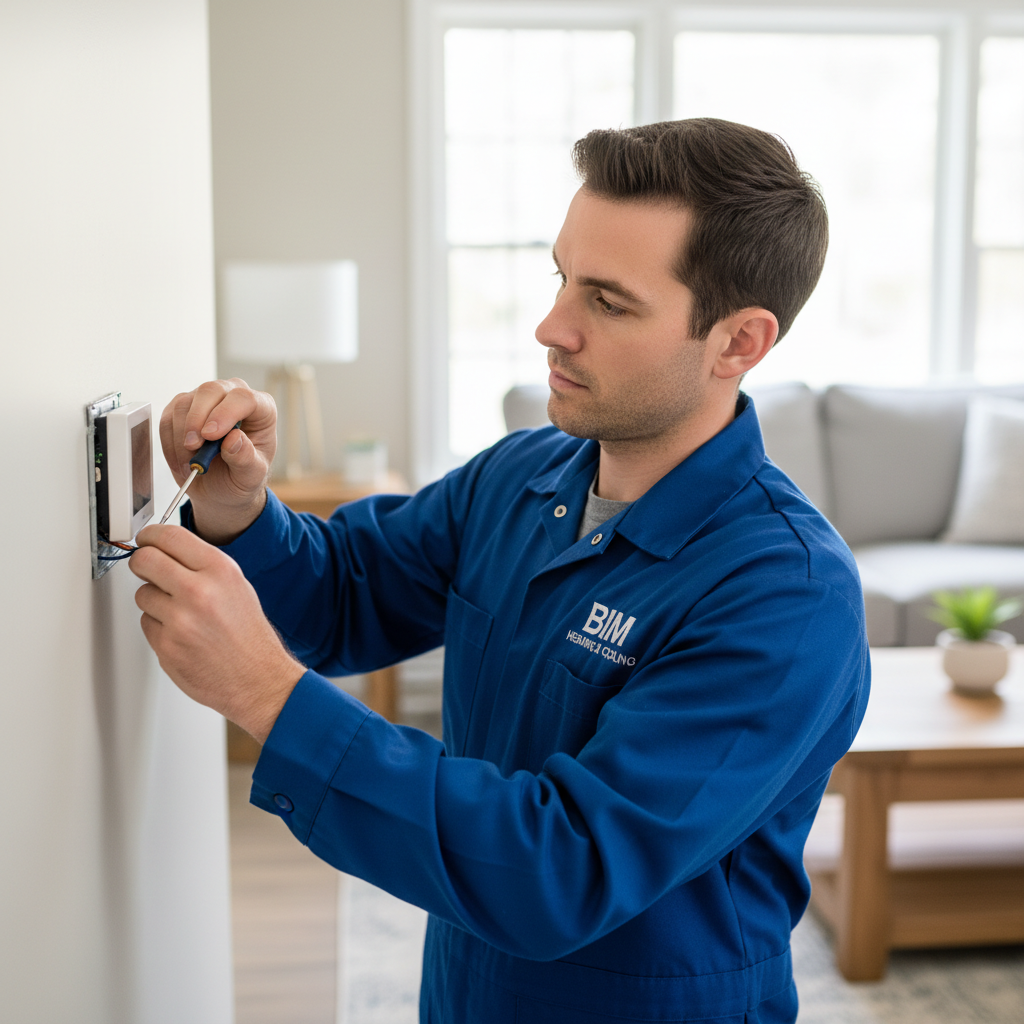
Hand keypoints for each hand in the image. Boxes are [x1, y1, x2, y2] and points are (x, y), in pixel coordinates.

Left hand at [130, 524, 304, 742]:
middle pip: (144, 560)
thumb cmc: (248, 634)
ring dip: (153, 600)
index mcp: (220, 571)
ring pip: (142, 594)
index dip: (151, 536)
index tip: (146, 539)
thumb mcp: (236, 586)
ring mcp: (180, 620)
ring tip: (180, 612)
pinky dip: (158, 627)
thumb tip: (166, 551)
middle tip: (146, 568)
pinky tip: (182, 634)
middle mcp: (199, 591)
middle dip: (141, 563)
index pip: (170, 536)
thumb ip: (202, 566)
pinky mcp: (166, 646)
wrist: (258, 678)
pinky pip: (146, 623)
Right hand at [161, 378, 276, 544]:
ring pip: (184, 403)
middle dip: (197, 420)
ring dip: (181, 436)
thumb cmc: (240, 478)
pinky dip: (169, 441)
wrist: (220, 489)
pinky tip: (180, 461)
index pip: (244, 398)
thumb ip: (246, 459)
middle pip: (211, 391)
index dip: (226, 413)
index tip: (211, 436)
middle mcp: (233, 397)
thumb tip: (233, 439)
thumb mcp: (251, 476)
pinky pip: (168, 417)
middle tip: (193, 448)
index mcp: (261, 410)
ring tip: (191, 463)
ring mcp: (206, 400)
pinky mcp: (183, 409)